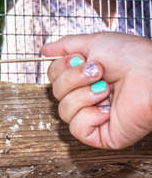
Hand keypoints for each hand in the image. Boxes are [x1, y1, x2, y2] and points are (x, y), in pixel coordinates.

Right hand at [42, 32, 151, 148]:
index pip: (53, 77)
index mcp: (83, 78)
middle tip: (98, 71)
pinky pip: (76, 128)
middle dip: (73, 79)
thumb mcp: (95, 42)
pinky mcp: (101, 134)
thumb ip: (66, 45)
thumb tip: (44, 50)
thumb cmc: (134, 57)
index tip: (81, 58)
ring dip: (83, 96)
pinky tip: (106, 109)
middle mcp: (86, 96)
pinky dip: (89, 116)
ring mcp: (93, 117)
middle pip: (55, 93)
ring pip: (63, 111)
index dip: (61, 67)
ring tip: (105, 89)